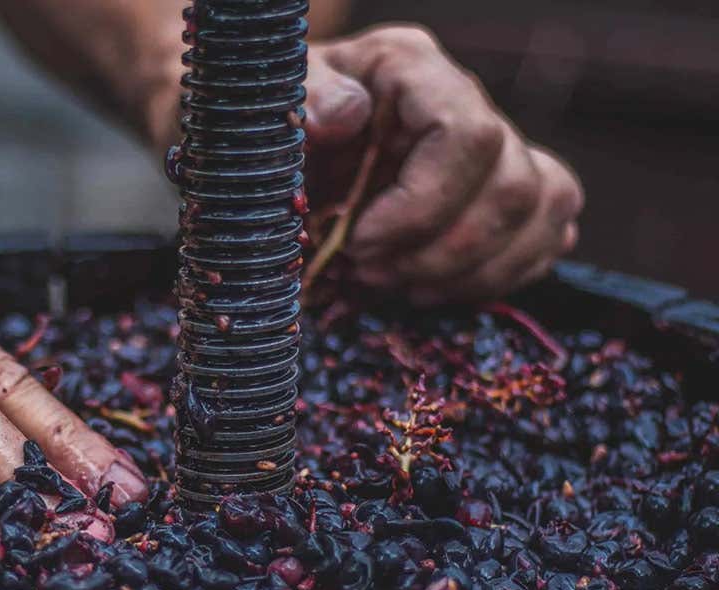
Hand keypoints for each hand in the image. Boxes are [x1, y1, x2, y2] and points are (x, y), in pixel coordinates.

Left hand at [301, 25, 583, 303]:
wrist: (286, 145)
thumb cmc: (279, 123)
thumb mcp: (272, 102)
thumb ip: (306, 97)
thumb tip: (345, 115)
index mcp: (413, 72)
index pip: (468, 136)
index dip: (422, 206)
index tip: (359, 243)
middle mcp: (467, 104)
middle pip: (513, 188)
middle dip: (442, 253)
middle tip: (369, 273)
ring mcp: (495, 148)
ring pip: (542, 211)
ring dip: (471, 272)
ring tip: (398, 286)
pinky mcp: (503, 192)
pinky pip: (545, 234)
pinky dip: (495, 277)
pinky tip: (430, 289)